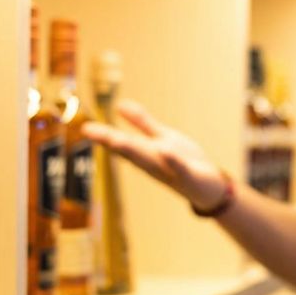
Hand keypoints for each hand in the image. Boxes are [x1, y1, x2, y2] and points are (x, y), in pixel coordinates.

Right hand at [81, 99, 228, 210]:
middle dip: (111, 141)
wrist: (210, 189)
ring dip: (134, 151)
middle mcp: (154, 163)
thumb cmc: (184, 162)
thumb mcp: (162, 138)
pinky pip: (180, 167)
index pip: (122, 143)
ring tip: (116, 140)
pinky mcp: (190, 174)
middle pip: (130, 151)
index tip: (85, 128)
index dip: (104, 135)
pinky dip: (173, 160)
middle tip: (90, 132)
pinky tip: (165, 150)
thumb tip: (120, 105)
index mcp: (146, 154)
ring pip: (150, 159)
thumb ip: (142, 123)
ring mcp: (171, 170)